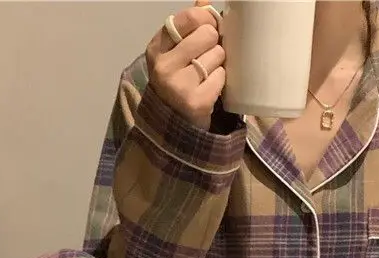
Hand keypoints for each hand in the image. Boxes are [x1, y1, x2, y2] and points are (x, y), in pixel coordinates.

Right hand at [146, 2, 224, 129]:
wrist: (174, 124)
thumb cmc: (178, 81)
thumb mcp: (175, 53)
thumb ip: (188, 26)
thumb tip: (204, 0)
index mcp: (156, 48)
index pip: (189, 18)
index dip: (206, 20)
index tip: (207, 30)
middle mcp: (164, 66)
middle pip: (207, 34)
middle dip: (214, 43)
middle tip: (208, 56)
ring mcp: (179, 85)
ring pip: (216, 55)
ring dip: (218, 63)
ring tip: (207, 74)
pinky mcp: (196, 102)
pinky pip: (221, 76)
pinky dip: (221, 81)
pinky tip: (211, 87)